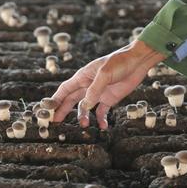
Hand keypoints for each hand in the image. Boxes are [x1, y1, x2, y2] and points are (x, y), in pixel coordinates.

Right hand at [51, 40, 165, 128]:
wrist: (138, 61)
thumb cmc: (119, 62)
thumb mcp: (105, 74)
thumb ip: (94, 90)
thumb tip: (85, 106)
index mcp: (83, 76)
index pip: (65, 89)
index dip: (55, 99)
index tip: (48, 110)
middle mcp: (88, 85)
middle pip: (71, 100)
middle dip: (63, 111)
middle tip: (56, 123)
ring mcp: (99, 92)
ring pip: (85, 107)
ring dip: (83, 116)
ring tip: (85, 125)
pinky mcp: (110, 98)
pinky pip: (102, 111)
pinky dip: (101, 119)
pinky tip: (103, 126)